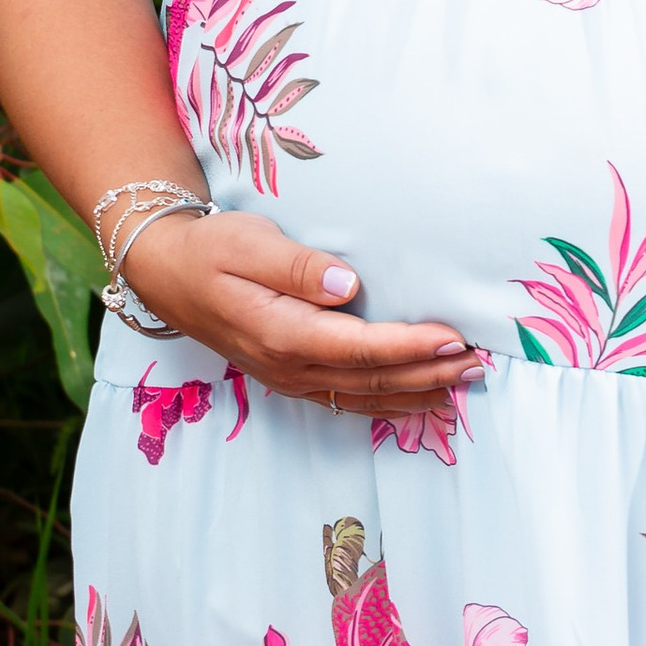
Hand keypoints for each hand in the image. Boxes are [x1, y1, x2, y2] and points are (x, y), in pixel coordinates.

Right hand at [125, 207, 482, 419]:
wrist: (167, 273)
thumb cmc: (211, 249)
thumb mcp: (249, 243)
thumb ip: (299, 266)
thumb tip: (349, 285)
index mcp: (283, 333)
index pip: (361, 347)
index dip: (411, 345)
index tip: (454, 337)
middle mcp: (289, 365)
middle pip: (370, 378)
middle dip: (428, 373)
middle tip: (478, 363)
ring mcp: (289, 377)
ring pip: (363, 396)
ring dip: (416, 392)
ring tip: (463, 384)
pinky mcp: (291, 376)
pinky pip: (347, 400)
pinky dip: (387, 402)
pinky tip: (418, 401)